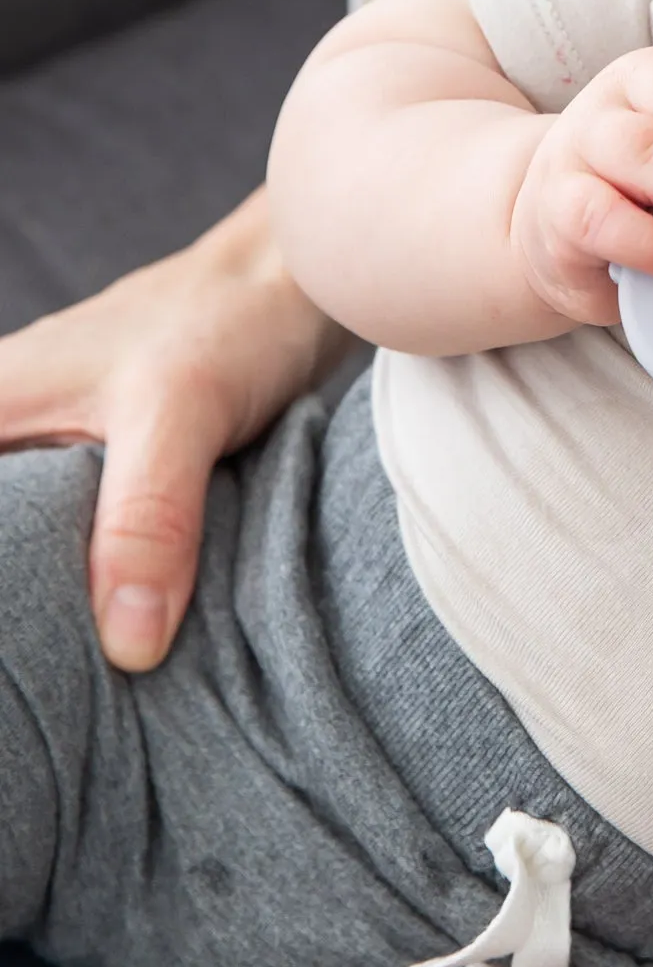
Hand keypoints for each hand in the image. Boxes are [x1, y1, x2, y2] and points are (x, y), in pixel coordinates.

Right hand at [0, 188, 350, 669]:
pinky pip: (92, 544)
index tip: (22, 643)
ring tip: (99, 672)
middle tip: (47, 686)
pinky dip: (113, 582)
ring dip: (69, 602)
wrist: (309, 281)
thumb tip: (128, 645)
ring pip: (40, 551)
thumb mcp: (179, 413)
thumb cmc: (231, 317)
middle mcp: (8, 429)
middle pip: (5, 543)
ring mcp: (58, 452)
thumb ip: (146, 522)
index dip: (0, 577)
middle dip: (25, 605)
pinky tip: (139, 629)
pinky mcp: (114, 472)